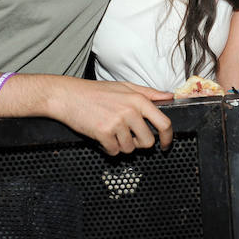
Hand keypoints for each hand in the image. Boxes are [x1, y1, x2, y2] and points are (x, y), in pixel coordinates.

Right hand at [49, 78, 173, 155]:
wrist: (68, 95)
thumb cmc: (96, 91)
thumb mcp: (126, 86)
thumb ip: (150, 93)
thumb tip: (170, 97)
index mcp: (139, 99)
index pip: (164, 123)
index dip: (168, 138)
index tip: (165, 144)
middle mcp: (130, 111)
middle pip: (148, 141)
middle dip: (140, 143)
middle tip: (129, 137)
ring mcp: (117, 122)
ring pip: (130, 149)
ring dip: (122, 145)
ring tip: (113, 132)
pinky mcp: (103, 133)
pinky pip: (114, 151)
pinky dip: (108, 148)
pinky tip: (103, 137)